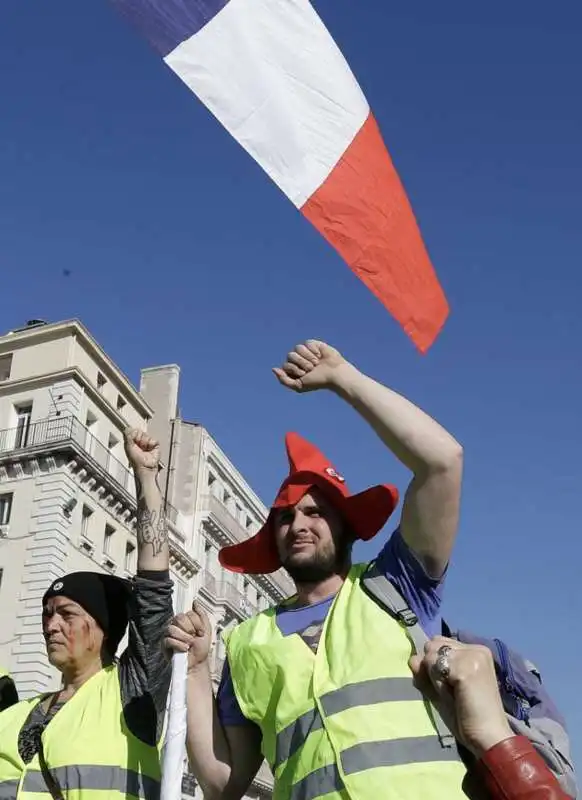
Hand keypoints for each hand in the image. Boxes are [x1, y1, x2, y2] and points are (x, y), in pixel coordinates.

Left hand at [124, 428, 159, 473]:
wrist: (145, 467)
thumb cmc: (136, 461)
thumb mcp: (128, 447)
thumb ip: (128, 437)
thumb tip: (129, 429)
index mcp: (132, 442)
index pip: (133, 431)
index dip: (134, 434)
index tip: (133, 439)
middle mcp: (140, 442)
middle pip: (141, 432)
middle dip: (139, 438)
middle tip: (139, 446)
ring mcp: (148, 443)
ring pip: (147, 435)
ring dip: (145, 442)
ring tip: (144, 449)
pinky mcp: (155, 445)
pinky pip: (154, 439)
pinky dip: (151, 443)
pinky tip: (149, 449)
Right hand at [164, 602, 212, 670]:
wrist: (198, 662)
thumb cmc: (201, 646)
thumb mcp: (206, 629)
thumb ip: (201, 615)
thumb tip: (195, 602)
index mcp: (185, 620)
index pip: (187, 613)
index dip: (195, 622)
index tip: (201, 632)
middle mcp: (175, 624)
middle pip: (178, 618)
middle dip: (189, 629)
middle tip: (194, 637)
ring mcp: (168, 634)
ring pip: (172, 629)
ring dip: (184, 637)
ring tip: (189, 644)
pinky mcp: (164, 645)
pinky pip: (168, 640)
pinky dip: (178, 644)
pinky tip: (185, 648)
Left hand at [273, 340, 348, 392]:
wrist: (334, 374)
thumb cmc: (318, 381)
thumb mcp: (299, 385)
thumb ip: (284, 380)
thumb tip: (273, 369)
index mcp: (293, 369)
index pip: (285, 365)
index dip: (295, 369)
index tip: (304, 374)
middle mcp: (298, 359)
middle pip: (290, 355)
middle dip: (302, 363)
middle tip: (311, 369)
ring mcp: (305, 352)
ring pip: (297, 348)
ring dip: (308, 357)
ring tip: (316, 363)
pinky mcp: (313, 344)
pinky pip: (307, 343)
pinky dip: (313, 351)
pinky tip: (320, 355)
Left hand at [409, 637, 512, 758]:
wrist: (489, 739)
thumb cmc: (467, 718)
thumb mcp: (442, 691)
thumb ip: (426, 673)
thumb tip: (412, 658)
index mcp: (475, 652)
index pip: (439, 643)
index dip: (435, 665)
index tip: (451, 686)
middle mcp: (476, 649)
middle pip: (433, 645)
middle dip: (433, 668)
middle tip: (453, 692)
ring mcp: (473, 656)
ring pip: (431, 655)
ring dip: (435, 678)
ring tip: (455, 695)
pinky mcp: (467, 667)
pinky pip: (434, 667)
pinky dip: (437, 684)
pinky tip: (455, 696)